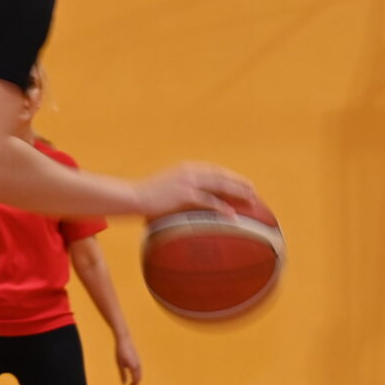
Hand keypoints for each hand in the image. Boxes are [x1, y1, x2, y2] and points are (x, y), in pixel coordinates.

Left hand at [113, 334, 142, 384]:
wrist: (125, 340)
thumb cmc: (120, 352)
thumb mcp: (119, 364)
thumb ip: (122, 374)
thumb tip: (124, 383)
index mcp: (134, 367)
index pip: (136, 380)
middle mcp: (138, 365)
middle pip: (139, 378)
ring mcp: (139, 361)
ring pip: (140, 374)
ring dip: (137, 380)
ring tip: (132, 384)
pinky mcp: (138, 359)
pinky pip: (139, 370)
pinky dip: (137, 375)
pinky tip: (133, 375)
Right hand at [133, 162, 255, 216]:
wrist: (132, 196)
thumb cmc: (146, 196)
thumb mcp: (166, 189)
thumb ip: (179, 191)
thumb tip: (187, 201)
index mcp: (186, 169)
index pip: (214, 170)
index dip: (230, 175)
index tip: (241, 181)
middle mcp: (190, 172)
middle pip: (221, 175)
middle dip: (239, 182)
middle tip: (253, 190)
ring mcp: (188, 183)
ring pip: (220, 186)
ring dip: (237, 191)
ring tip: (251, 199)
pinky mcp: (184, 195)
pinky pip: (208, 202)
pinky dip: (222, 207)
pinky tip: (232, 215)